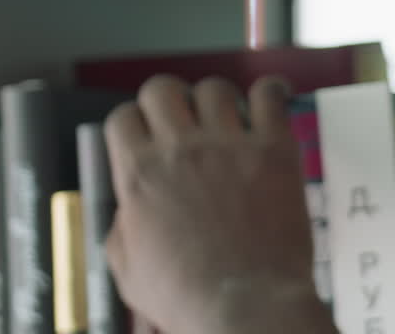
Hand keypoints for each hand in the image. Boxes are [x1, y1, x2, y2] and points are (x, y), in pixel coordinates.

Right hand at [102, 75, 335, 333]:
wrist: (246, 307)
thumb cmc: (187, 296)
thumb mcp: (128, 269)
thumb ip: (122, 229)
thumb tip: (129, 213)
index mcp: (139, 173)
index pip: (122, 116)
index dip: (132, 123)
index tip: (145, 134)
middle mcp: (179, 148)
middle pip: (162, 88)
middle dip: (168, 99)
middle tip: (182, 118)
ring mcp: (227, 144)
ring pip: (213, 87)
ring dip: (215, 98)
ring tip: (226, 115)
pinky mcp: (272, 150)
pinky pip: (268, 97)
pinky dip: (269, 92)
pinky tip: (270, 99)